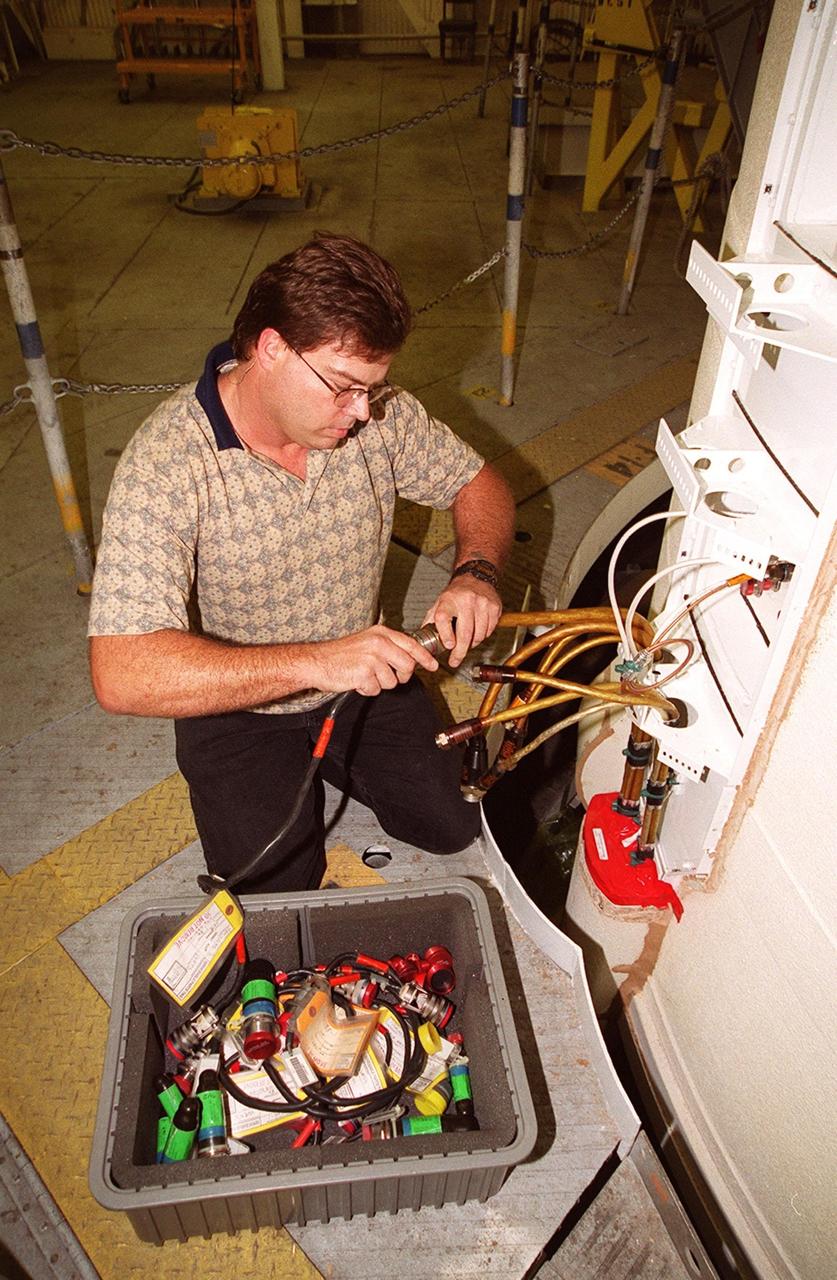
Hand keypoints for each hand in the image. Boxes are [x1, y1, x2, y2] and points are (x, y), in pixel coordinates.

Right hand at [311, 625, 437, 696]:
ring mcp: (372, 658)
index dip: (425, 657)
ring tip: (364, 675)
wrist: (317, 661)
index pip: (412, 645)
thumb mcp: (367, 642)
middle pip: (407, 666)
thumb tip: (411, 658)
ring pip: (392, 681)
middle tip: (386, 675)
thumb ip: (389, 647)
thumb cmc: (341, 654)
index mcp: (381, 633)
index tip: (433, 665)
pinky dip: (367, 689)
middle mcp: (378, 643)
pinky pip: (376, 689)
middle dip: (400, 676)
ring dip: (379, 683)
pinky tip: (356, 680)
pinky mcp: (364, 673)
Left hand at [423, 576, 501, 667]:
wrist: (476, 576)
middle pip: (465, 632)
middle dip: (460, 651)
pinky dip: (483, 637)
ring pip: (479, 635)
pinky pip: (490, 630)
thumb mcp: (439, 603)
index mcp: (448, 600)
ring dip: (472, 644)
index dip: (446, 634)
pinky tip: (478, 633)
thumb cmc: (456, 593)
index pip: (444, 618)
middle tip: (455, 661)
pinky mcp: (494, 607)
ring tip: (467, 643)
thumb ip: (431, 620)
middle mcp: (466, 600)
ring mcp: (482, 603)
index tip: (448, 646)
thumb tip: (422, 639)